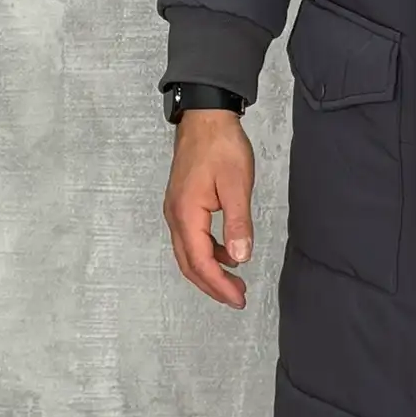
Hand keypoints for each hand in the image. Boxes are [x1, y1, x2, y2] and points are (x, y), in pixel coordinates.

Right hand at [162, 110, 255, 309]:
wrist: (205, 118)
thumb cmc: (220, 146)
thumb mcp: (237, 185)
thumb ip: (238, 223)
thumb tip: (240, 258)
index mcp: (186, 214)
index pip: (201, 262)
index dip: (219, 285)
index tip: (238, 298)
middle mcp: (175, 216)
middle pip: (189, 264)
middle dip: (212, 285)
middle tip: (237, 298)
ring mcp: (176, 210)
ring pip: (189, 253)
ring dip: (210, 271)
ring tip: (235, 282)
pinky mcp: (182, 204)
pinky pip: (192, 238)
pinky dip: (208, 253)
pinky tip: (228, 253)